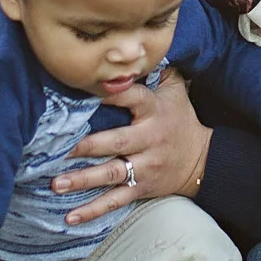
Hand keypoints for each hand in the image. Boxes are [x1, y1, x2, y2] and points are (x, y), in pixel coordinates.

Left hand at [57, 71, 210, 225]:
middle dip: (88, 146)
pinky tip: (70, 217)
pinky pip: (115, 201)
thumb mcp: (176, 93)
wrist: (203, 161)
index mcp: (154, 112)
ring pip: (112, 174)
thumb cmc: (180, 121)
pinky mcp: (141, 188)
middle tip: (62, 150)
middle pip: (116, 142)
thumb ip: (159, 70)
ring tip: (57, 184)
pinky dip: (93, 211)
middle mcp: (148, 140)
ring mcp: (145, 167)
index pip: (135, 98)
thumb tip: (142, 44)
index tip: (94, 90)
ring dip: (83, 180)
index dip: (116, 94)